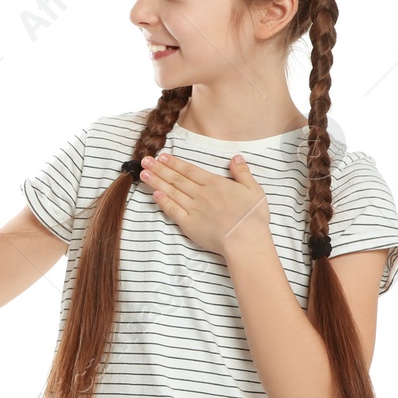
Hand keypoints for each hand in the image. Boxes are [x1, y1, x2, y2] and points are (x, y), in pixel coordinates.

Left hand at [139, 151, 270, 255]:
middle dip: (159, 168)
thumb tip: (236, 158)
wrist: (245, 240)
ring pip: (171, 192)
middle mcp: (201, 194)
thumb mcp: (254, 190)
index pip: (190, 170)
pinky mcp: (188, 224)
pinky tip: (154, 194)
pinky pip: (173, 210)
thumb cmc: (252, 217)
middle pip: (176, 179)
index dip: (174, 162)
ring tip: (143, 174)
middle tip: (145, 161)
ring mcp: (193, 209)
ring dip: (156, 182)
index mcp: (215, 184)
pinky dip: (162, 201)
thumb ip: (243, 173)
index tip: (161, 156)